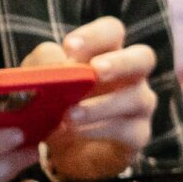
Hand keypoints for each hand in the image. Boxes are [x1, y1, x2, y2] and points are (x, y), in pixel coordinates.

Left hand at [33, 19, 157, 181]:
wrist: (65, 150)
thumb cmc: (55, 105)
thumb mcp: (39, 81)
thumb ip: (43, 65)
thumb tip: (56, 61)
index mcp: (107, 52)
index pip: (112, 31)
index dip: (94, 35)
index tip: (69, 47)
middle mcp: (131, 74)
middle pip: (143, 57)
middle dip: (120, 63)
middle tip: (96, 71)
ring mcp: (140, 104)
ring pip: (136, 97)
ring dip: (100, 105)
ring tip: (69, 116)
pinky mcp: (139, 134)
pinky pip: (128, 130)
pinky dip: (98, 130)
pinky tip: (72, 133)